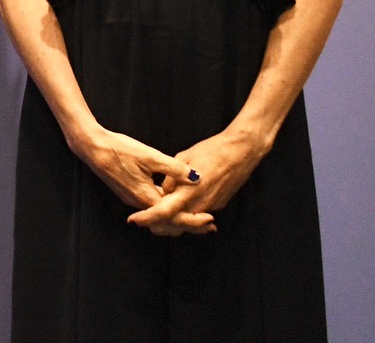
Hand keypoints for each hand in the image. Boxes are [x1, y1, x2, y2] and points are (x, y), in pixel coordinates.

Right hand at [71, 126, 215, 234]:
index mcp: (146, 197)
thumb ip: (174, 168)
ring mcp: (133, 199)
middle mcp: (140, 203)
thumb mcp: (150, 156)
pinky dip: (168, 208)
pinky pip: (153, 208)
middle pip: (168, 222)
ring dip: (179, 218)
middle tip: (209, 224)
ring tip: (197, 215)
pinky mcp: (130, 192)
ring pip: (161, 216)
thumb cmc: (119, 150)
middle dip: (190, 224)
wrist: (93, 148)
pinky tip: (175, 200)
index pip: (174, 217)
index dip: (194, 220)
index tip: (211, 220)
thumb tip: (196, 177)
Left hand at [128, 127, 268, 233]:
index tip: (133, 220)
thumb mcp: (185, 157)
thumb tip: (163, 190)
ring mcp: (210, 206)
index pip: (163, 212)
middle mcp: (199, 204)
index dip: (147, 218)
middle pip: (174, 224)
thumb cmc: (212, 150)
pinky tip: (179, 210)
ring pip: (186, 223)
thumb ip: (171, 177)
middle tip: (143, 220)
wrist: (241, 152)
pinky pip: (198, 215)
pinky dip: (187, 216)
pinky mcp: (218, 205)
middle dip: (157, 225)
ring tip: (157, 216)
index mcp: (188, 191)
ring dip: (172, 222)